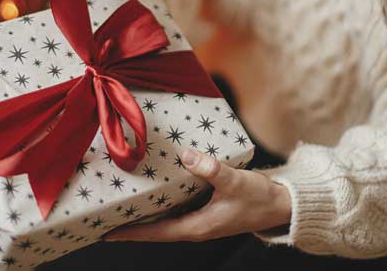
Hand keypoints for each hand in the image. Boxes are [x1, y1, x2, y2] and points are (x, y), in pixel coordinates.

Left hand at [103, 148, 291, 241]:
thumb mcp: (236, 182)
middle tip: (104, 213)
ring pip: (163, 216)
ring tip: (120, 199)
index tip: (106, 231)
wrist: (282, 204)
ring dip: (143, 210)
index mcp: (196, 227)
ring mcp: (199, 217)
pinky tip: (152, 185)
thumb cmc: (260, 198)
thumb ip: (212, 169)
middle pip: (154, 227)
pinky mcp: (205, 207)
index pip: (155, 233)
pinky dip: (161, 198)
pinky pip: (175, 205)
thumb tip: (185, 155)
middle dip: (130, 222)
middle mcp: (194, 226)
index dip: (130, 232)